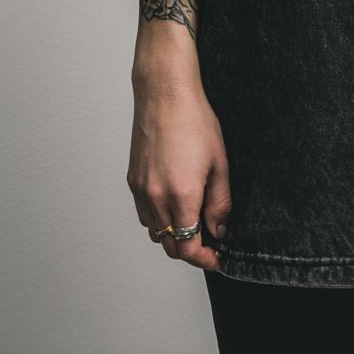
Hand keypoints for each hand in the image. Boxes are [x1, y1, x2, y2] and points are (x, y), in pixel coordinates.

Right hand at [127, 71, 231, 271]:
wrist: (165, 95)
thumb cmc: (194, 121)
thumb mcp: (219, 162)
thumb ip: (220, 202)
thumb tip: (220, 229)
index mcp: (181, 195)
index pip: (188, 247)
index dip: (204, 259)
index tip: (217, 258)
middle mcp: (156, 198)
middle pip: (170, 246)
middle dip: (191, 251)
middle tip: (210, 243)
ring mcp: (141, 190)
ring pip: (155, 232)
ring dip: (174, 236)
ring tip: (194, 221)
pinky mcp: (132, 181)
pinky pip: (144, 214)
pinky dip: (159, 220)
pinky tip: (174, 205)